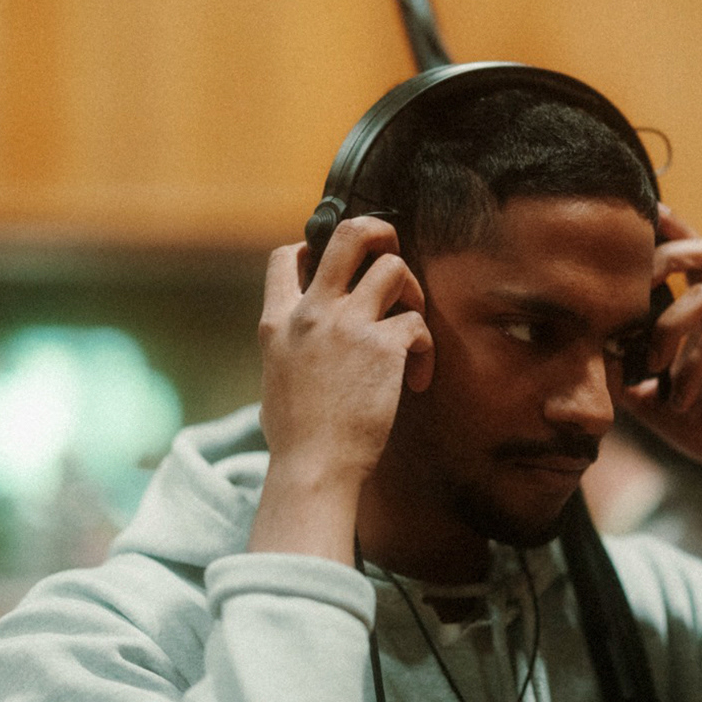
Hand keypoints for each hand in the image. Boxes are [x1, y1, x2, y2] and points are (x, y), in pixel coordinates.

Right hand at [249, 217, 433, 558]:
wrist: (314, 469)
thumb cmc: (297, 440)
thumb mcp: (275, 378)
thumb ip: (290, 346)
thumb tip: (305, 339)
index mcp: (277, 321)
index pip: (285, 255)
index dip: (314, 249)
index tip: (336, 271)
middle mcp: (311, 312)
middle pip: (349, 235)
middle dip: (379, 232)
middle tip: (392, 255)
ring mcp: (347, 325)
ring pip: (393, 268)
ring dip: (411, 292)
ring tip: (410, 326)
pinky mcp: (383, 346)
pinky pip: (417, 323)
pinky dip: (425, 350)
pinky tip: (418, 380)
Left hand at [622, 207, 701, 580]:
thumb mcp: (651, 396)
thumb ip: (625, 370)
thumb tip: (587, 351)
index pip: (695, 256)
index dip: (674, 228)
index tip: (648, 208)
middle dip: (667, 256)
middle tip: (634, 282)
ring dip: (666, 331)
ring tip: (656, 371)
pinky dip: (689, 373)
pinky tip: (682, 402)